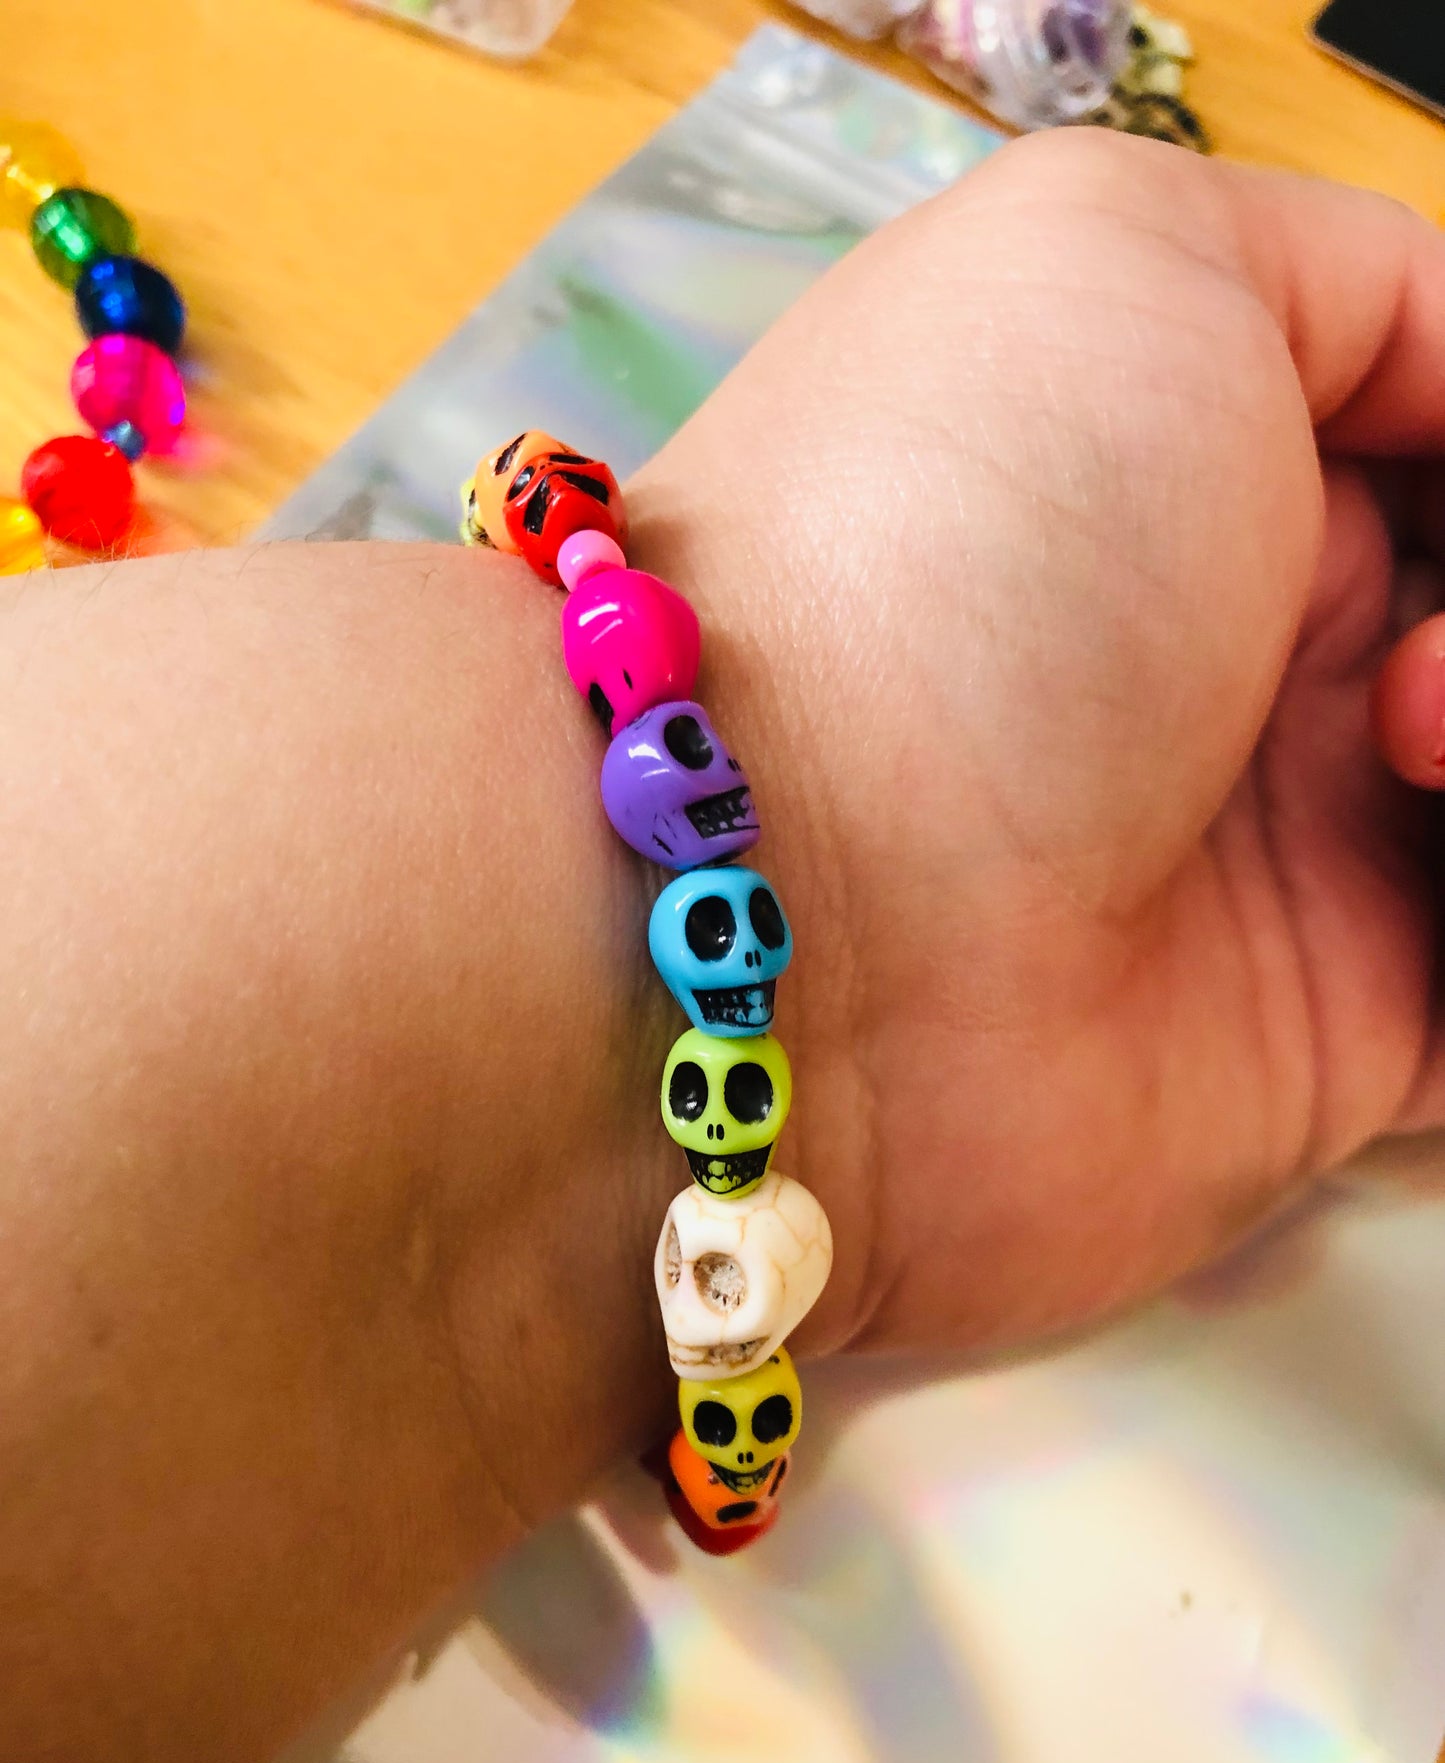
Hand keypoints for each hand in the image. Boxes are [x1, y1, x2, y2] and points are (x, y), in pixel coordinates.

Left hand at [628, 131, 1444, 1355]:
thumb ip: (1350, 290)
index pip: (1439, 433)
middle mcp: (1258, 648)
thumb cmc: (947, 549)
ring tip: (1416, 751)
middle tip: (1412, 681)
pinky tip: (1444, 861)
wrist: (798, 922)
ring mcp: (1303, 844)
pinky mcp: (1335, 1032)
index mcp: (1207, 458)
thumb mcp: (1117, 262)